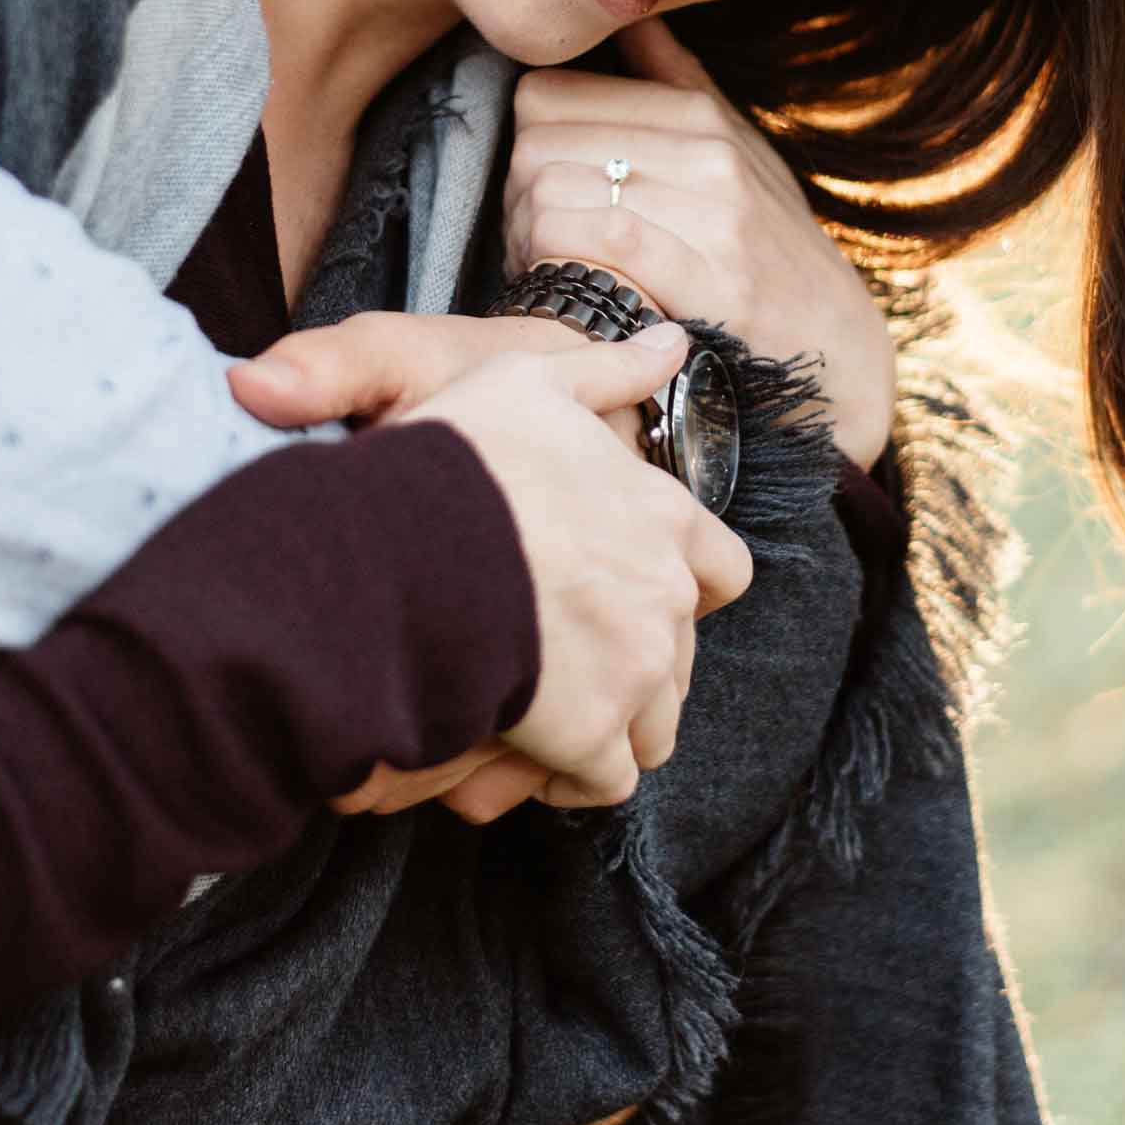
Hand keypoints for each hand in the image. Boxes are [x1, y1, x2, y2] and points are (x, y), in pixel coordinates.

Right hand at [236, 317, 751, 810]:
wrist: (403, 542)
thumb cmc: (458, 455)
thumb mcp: (528, 379)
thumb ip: (607, 370)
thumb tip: (674, 345)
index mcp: (661, 515)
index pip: (722, 569)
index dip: (686, 587)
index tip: (636, 592)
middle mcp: (663, 594)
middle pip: (683, 655)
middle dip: (637, 665)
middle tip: (567, 660)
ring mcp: (635, 670)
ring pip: (655, 725)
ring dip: (613, 726)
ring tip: (549, 717)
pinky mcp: (588, 736)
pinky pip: (606, 779)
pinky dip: (574, 777)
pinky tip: (532, 763)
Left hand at [504, 16, 897, 467]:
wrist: (837, 348)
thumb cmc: (769, 251)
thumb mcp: (737, 153)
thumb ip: (676, 83)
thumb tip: (630, 18)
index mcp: (700, 115)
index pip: (545, 95)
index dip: (524, 144)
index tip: (539, 187)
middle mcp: (707, 154)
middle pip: (536, 147)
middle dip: (516, 198)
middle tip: (532, 240)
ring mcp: (713, 216)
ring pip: (552, 195)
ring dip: (529, 243)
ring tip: (548, 268)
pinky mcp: (712, 280)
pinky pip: (598, 242)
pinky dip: (560, 263)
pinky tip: (571, 286)